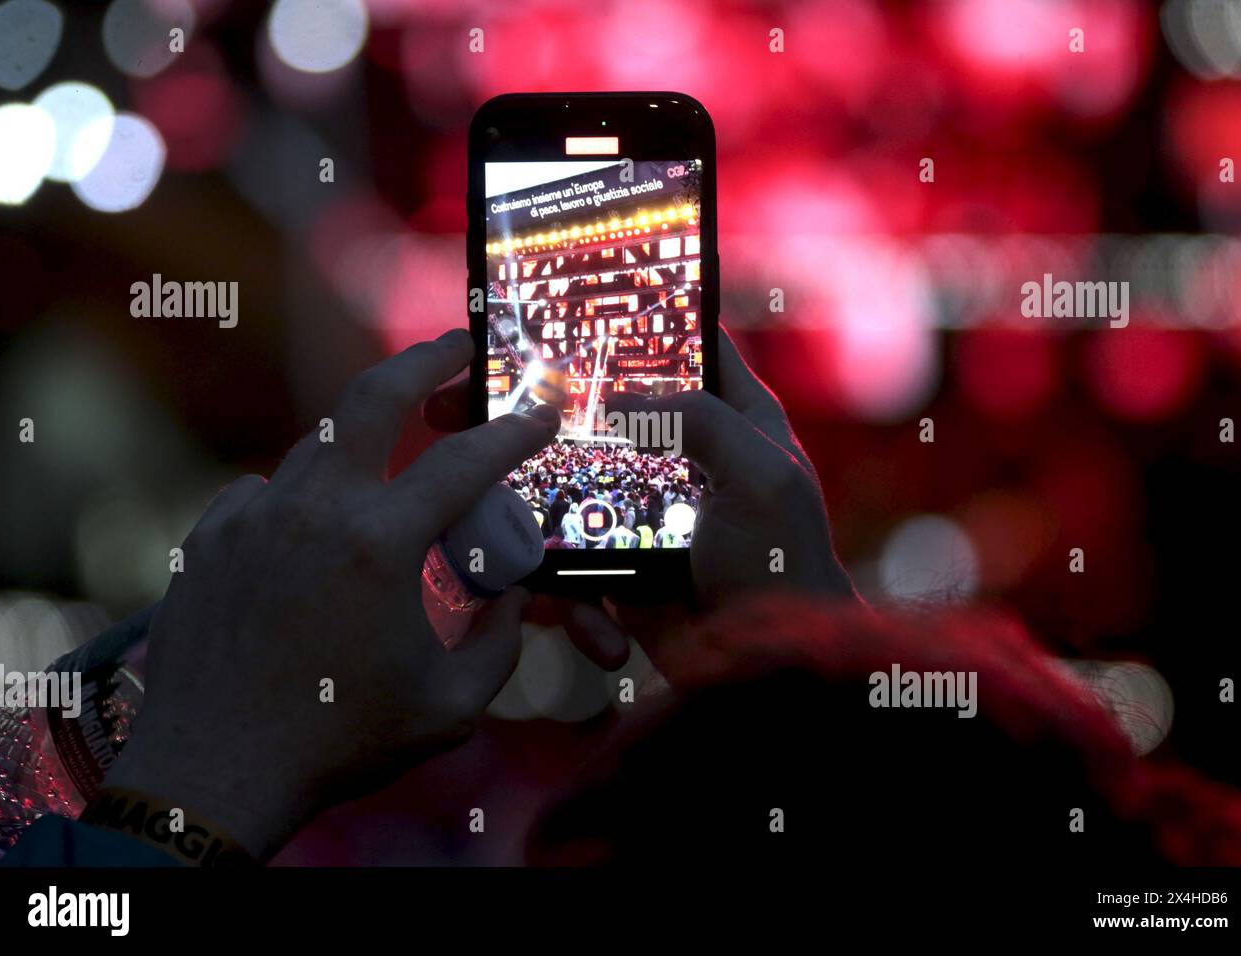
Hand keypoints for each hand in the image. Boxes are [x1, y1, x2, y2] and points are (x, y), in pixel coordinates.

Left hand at [103, 329, 561, 858]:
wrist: (214, 775)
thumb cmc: (339, 742)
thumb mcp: (450, 706)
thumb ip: (500, 641)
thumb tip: (512, 595)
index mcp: (379, 546)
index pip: (465, 461)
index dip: (512, 431)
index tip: (538, 413)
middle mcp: (313, 512)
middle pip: (372, 396)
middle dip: (423, 359)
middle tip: (454, 348)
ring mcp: (253, 517)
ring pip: (318, 443)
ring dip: (363, 440)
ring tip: (391, 458)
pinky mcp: (210, 537)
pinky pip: (267, 490)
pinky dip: (301, 497)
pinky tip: (313, 532)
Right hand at [424, 325, 855, 685]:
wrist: (774, 669)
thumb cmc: (786, 563)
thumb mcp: (761, 475)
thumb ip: (697, 418)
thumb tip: (611, 399)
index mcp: (729, 418)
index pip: (675, 348)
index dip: (619, 326)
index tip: (551, 311)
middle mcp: (680, 458)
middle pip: (590, 416)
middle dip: (524, 412)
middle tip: (454, 401)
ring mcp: (644, 516)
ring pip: (562, 492)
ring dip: (518, 509)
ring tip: (478, 522)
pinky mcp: (621, 572)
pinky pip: (572, 575)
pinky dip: (576, 609)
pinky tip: (602, 635)